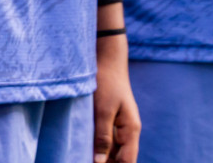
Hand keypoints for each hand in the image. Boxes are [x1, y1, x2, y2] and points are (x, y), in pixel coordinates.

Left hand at [93, 5, 140, 162]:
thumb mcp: (102, 110)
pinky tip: (84, 148)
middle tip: (83, 159)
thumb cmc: (106, 83)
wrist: (106, 60)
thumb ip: (102, 137)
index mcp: (131, 130)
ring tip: (81, 156)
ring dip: (101, 156)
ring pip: (113, 150)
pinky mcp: (110, 119)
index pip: (127, 162)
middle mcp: (128, 131)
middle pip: (121, 159)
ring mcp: (120, 126)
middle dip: (106, 162)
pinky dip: (98, 146)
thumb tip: (100, 162)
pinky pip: (107, 140)